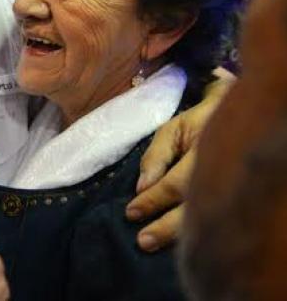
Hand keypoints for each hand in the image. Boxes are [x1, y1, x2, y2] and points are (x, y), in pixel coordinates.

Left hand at [125, 72, 232, 251]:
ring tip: (153, 244)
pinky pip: (214, 220)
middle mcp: (223, 173)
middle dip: (166, 227)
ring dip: (178, 235)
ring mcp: (231, 187)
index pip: (177, 184)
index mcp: (207, 152)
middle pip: (195, 209)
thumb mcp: (172, 130)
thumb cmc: (197, 125)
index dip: (154, 200)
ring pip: (206, 219)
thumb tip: (142, 187)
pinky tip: (175, 242)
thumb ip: (156, 157)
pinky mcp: (233, 197)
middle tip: (143, 241)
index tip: (132, 212)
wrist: (232, 121)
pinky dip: (194, 233)